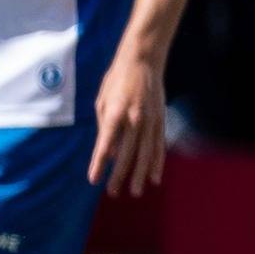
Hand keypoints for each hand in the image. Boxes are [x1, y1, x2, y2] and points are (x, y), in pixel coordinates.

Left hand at [88, 49, 167, 195]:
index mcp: (115, 113)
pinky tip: (154, 177)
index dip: (98, 164)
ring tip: (136, 191)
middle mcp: (134, 119)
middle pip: (127, 154)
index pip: (105, 145)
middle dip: (120, 175)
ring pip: (146, 153)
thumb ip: (105, 128)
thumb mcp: (102, 102)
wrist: (143, 61)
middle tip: (114, 192)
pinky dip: (157, 162)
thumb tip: (108, 154)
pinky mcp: (160, 120)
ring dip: (140, 174)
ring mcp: (150, 120)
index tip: (94, 180)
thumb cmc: (117, 81)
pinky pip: (159, 146)